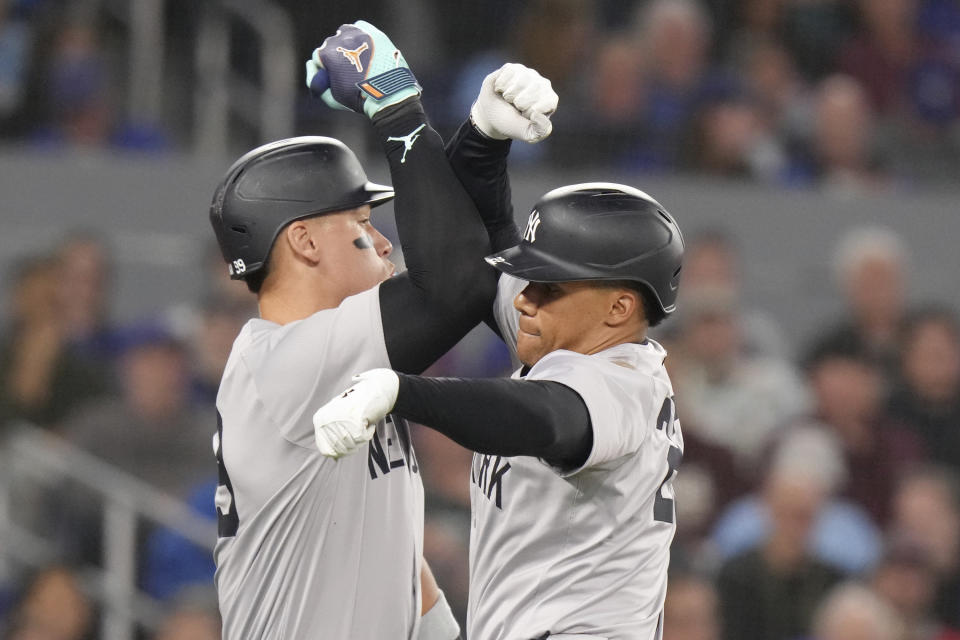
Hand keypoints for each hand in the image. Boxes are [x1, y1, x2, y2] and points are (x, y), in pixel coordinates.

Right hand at [305, 20, 420, 117]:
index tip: (335, 78)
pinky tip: (365, 50)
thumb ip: (313, 80)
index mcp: (328, 54)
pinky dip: (360, 36)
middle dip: (336, 57)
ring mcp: (358, 34)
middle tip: (350, 71)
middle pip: (331, 45)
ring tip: (358, 60)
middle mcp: (341, 39)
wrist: (389, 96)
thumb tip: (310, 64)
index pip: (318, 56)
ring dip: (346, 44)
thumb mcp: (330, 97)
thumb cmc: (359, 99)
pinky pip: (360, 28)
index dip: (325, 68)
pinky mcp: (373, 32)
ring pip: (344, 34)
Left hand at [312, 369, 399, 458]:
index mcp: (320, 419)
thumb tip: (333, 458)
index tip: (348, 441)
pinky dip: (369, 432)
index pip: (325, 449)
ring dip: (361, 437)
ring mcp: (339, 421)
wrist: (376, 387)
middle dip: (352, 443)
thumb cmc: (359, 402)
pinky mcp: (354, 422)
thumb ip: (334, 436)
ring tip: (362, 420)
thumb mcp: (340, 418)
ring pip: (352, 446)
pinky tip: (367, 419)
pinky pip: (363, 439)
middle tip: (358, 427)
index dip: (339, 451)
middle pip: (340, 450)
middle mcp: (326, 420)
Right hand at [470, 63, 557, 142]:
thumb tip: (540, 116)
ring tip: (509, 98)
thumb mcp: (526, 133)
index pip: (542, 103)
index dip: (528, 113)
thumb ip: (539, 131)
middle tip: (515, 107)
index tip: (524, 116)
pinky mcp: (515, 68)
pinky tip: (502, 89)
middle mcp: (543, 85)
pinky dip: (501, 84)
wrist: (491, 116)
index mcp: (550, 101)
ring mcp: (529, 74)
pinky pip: (508, 73)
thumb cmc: (511, 123)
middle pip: (533, 90)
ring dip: (509, 94)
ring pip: (520, 81)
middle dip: (519, 102)